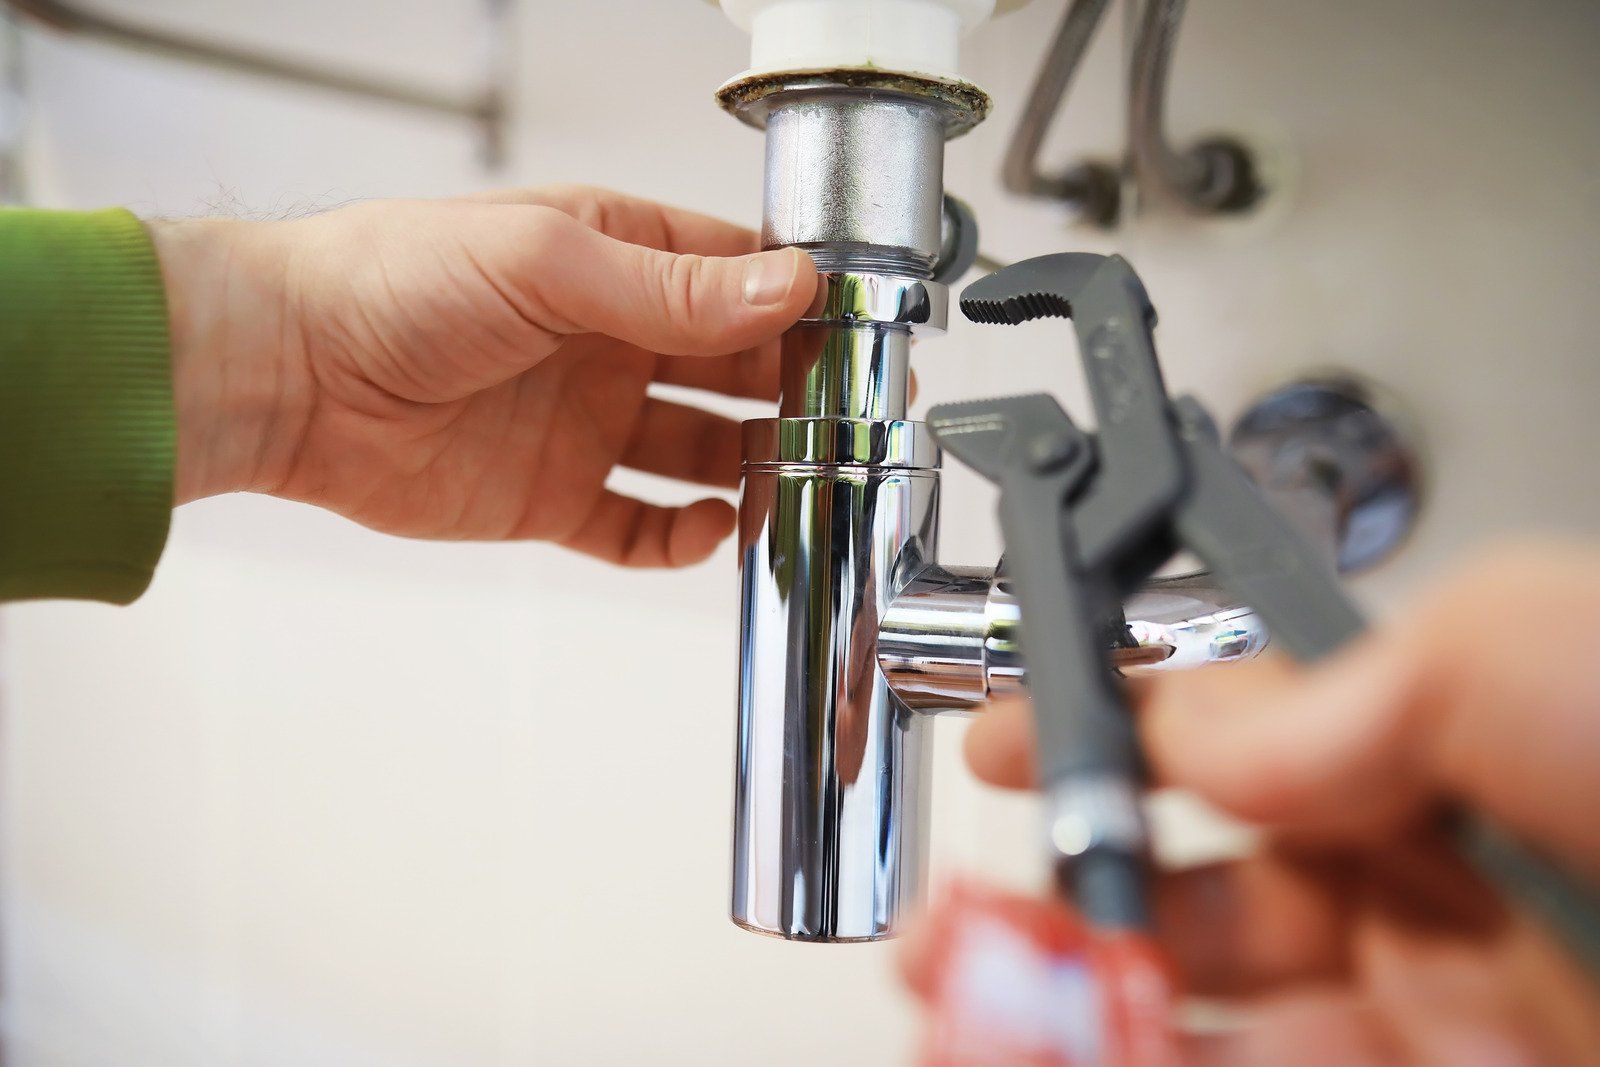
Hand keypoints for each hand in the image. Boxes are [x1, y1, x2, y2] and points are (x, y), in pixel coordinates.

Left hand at [150, 186, 816, 565]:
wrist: (288, 376)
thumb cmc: (391, 283)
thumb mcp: (545, 265)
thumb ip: (669, 290)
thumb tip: (783, 289)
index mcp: (614, 259)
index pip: (736, 278)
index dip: (800, 308)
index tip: (860, 339)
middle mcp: (611, 342)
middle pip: (735, 371)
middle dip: (794, 395)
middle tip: (850, 423)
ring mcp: (586, 423)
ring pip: (701, 454)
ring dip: (752, 471)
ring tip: (795, 486)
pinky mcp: (553, 497)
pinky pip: (639, 526)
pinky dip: (681, 538)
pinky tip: (708, 532)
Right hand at [904, 544, 1599, 1065]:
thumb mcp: (1543, 661)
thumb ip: (1357, 674)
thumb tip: (1205, 726)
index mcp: (1449, 772)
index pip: (1242, 753)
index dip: (1110, 745)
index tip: (1009, 743)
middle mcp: (1433, 912)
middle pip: (1197, 904)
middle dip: (1062, 899)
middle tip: (966, 913)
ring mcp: (1432, 1033)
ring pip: (1192, 1019)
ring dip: (1062, 1001)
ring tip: (966, 992)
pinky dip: (1119, 1064)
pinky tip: (1050, 1043)